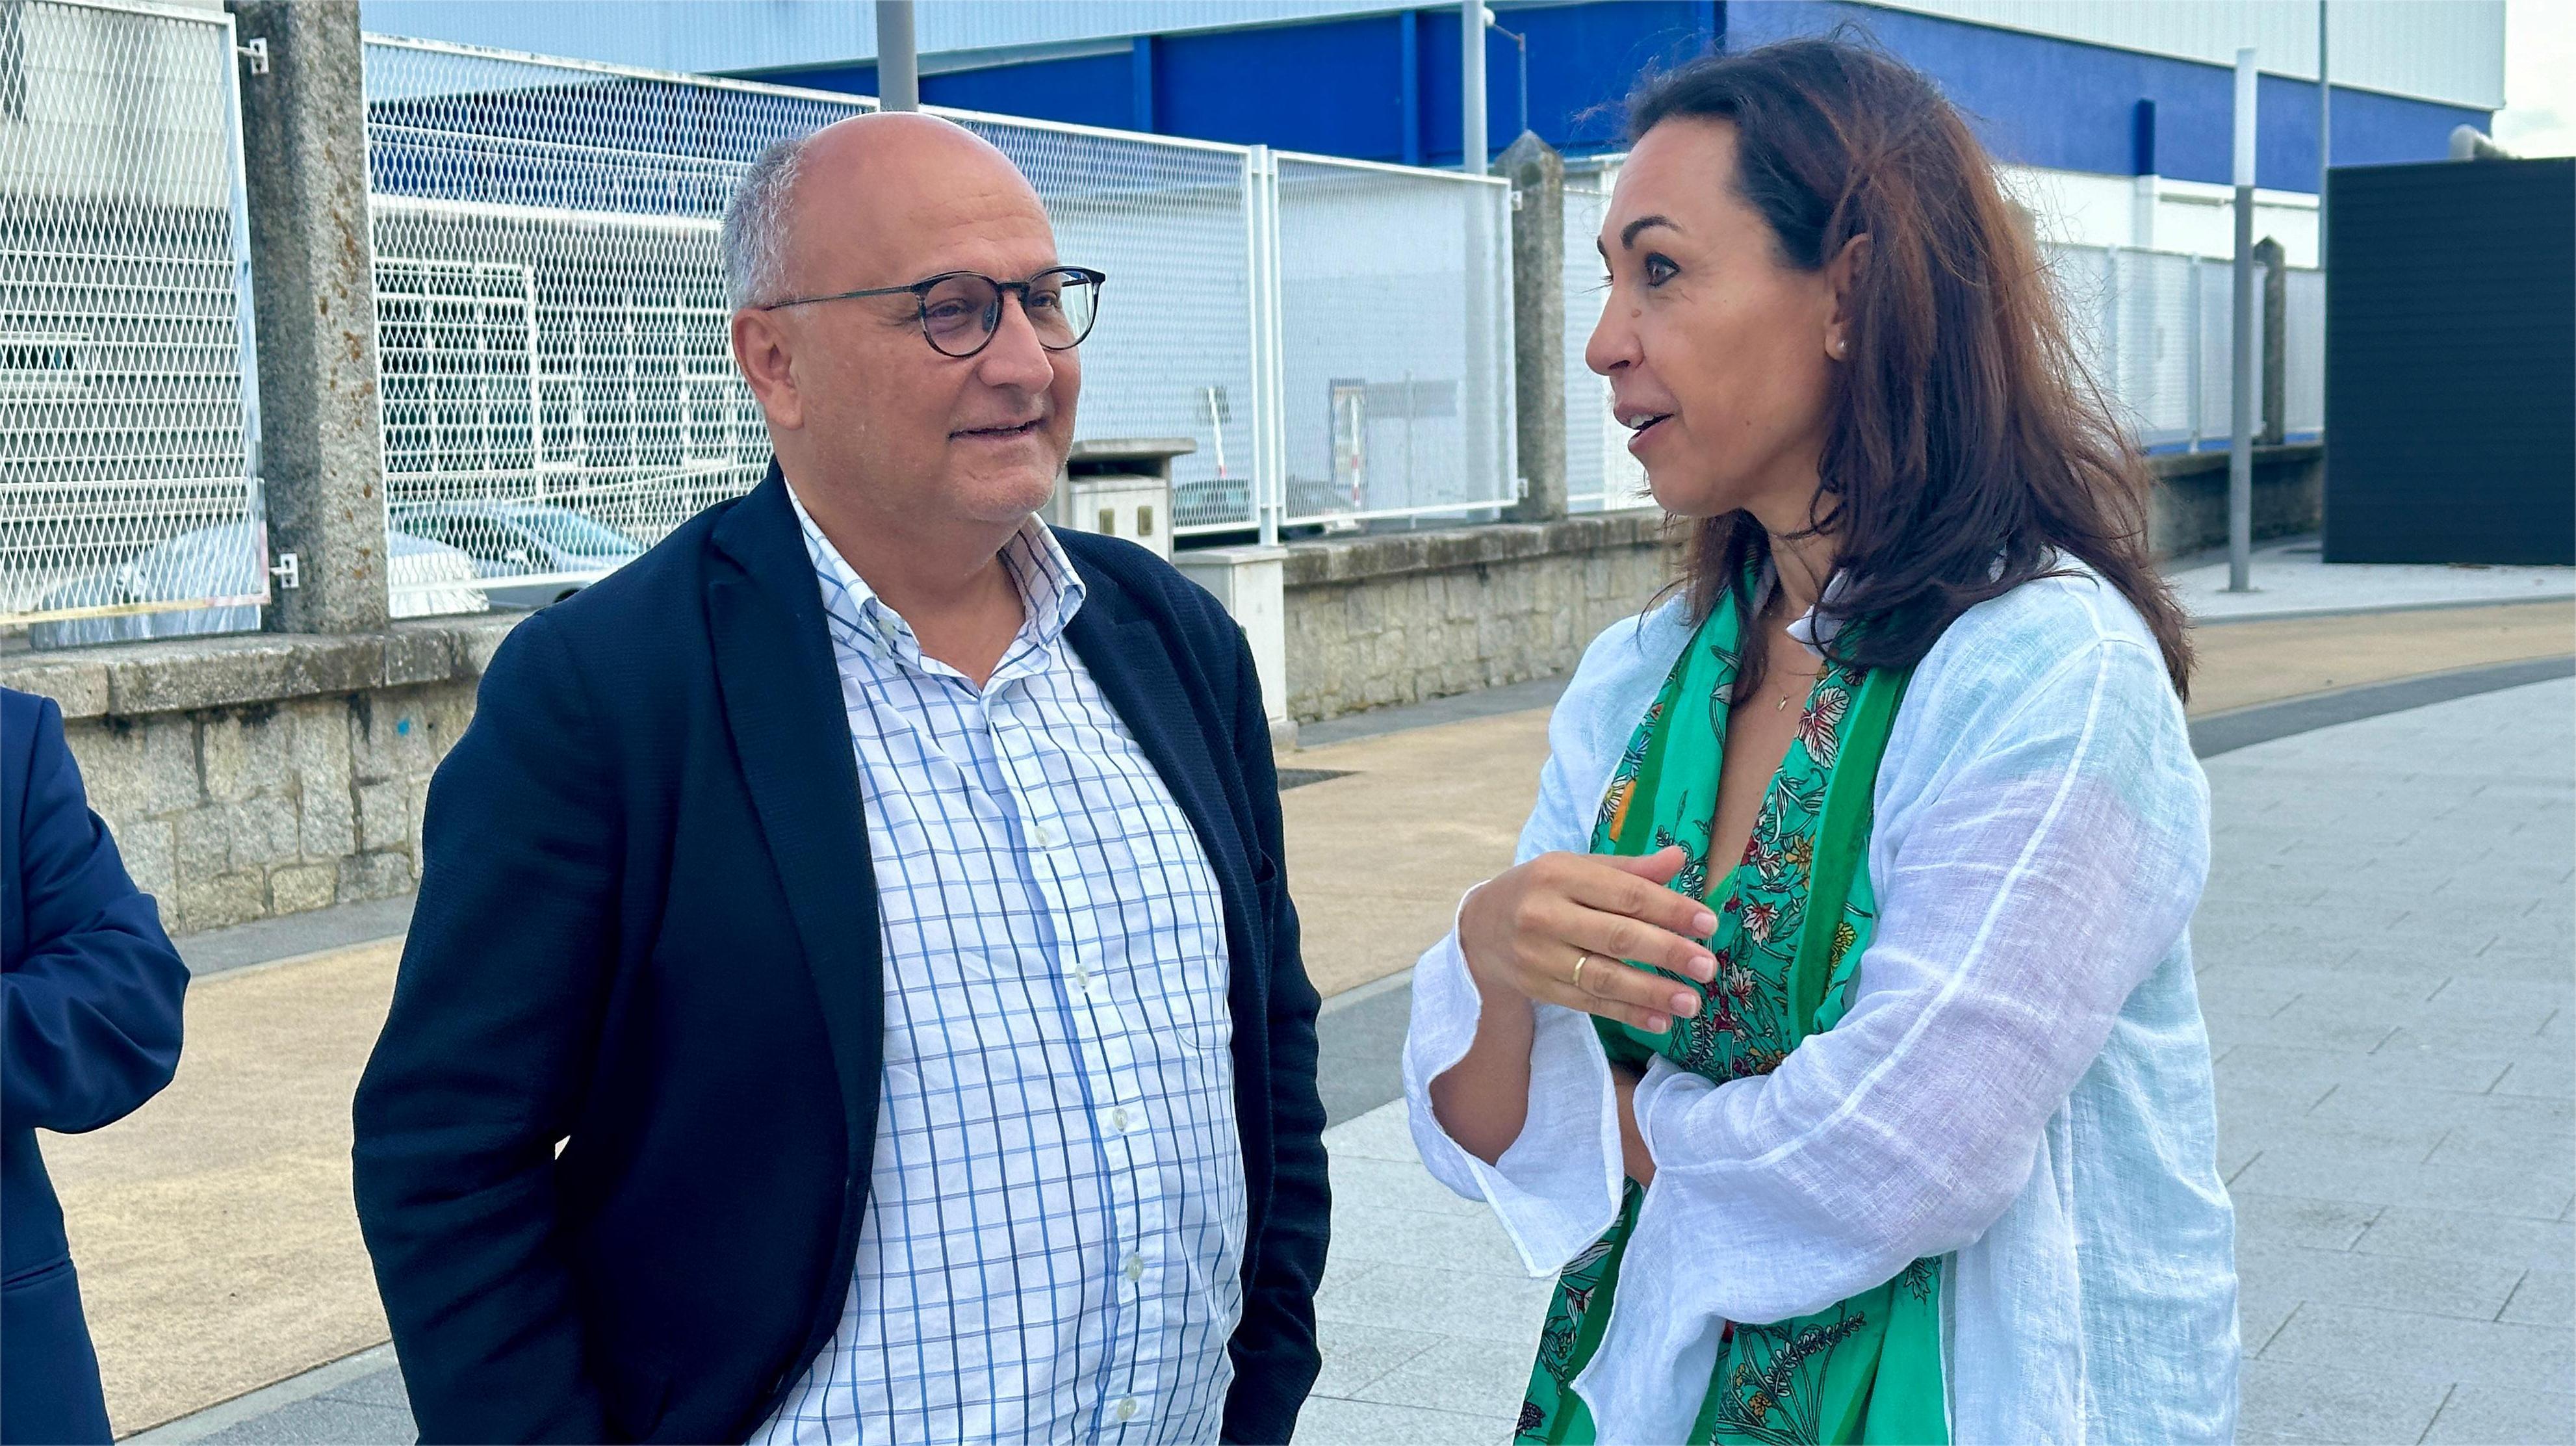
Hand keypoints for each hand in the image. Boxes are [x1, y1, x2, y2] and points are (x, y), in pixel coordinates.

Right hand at [1457, 846, 1717, 1034]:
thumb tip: (1680, 858)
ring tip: (1691, 1002)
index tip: (1708, 924)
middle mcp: (1545, 915)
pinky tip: (1660, 1021)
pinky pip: (1589, 1004)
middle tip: (1707, 967)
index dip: (1670, 909)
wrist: (1480, 927)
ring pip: (1604, 977)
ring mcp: (1539, 955)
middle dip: (1667, 953)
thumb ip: (1629, 869)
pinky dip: (1627, 1014)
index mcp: (1560, 874)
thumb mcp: (1576, 868)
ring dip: (1651, 993)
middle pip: (1616, 937)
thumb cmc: (1542, 890)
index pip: (1625, 894)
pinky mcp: (1538, 987)